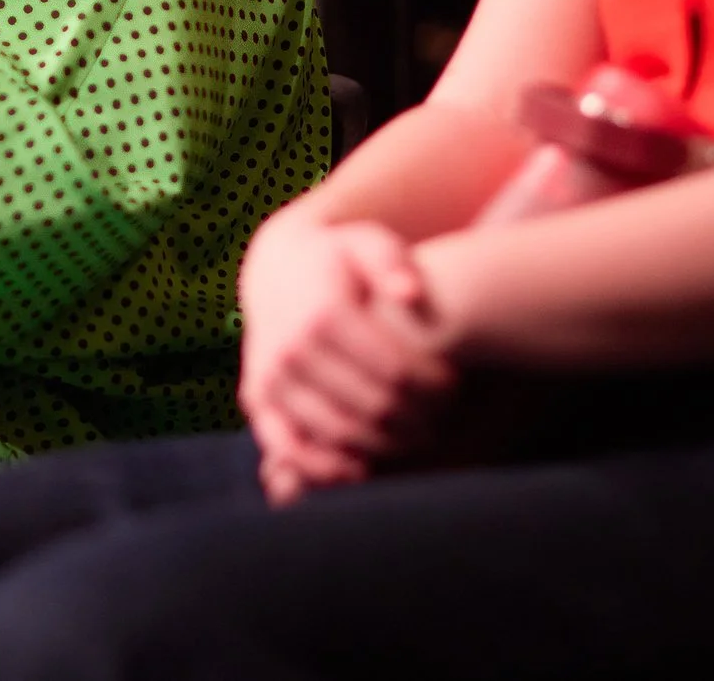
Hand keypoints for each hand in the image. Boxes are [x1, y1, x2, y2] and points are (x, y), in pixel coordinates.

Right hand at [238, 215, 454, 504]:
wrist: (279, 272)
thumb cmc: (339, 259)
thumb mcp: (367, 243)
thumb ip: (392, 262)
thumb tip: (410, 294)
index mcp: (324, 311)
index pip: (395, 368)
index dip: (433, 386)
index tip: (456, 387)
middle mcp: (291, 348)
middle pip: (371, 404)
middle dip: (417, 418)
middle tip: (443, 419)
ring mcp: (271, 378)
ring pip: (338, 431)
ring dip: (385, 444)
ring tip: (417, 437)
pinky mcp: (258, 400)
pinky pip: (289, 447)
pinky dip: (326, 467)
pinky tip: (363, 470)